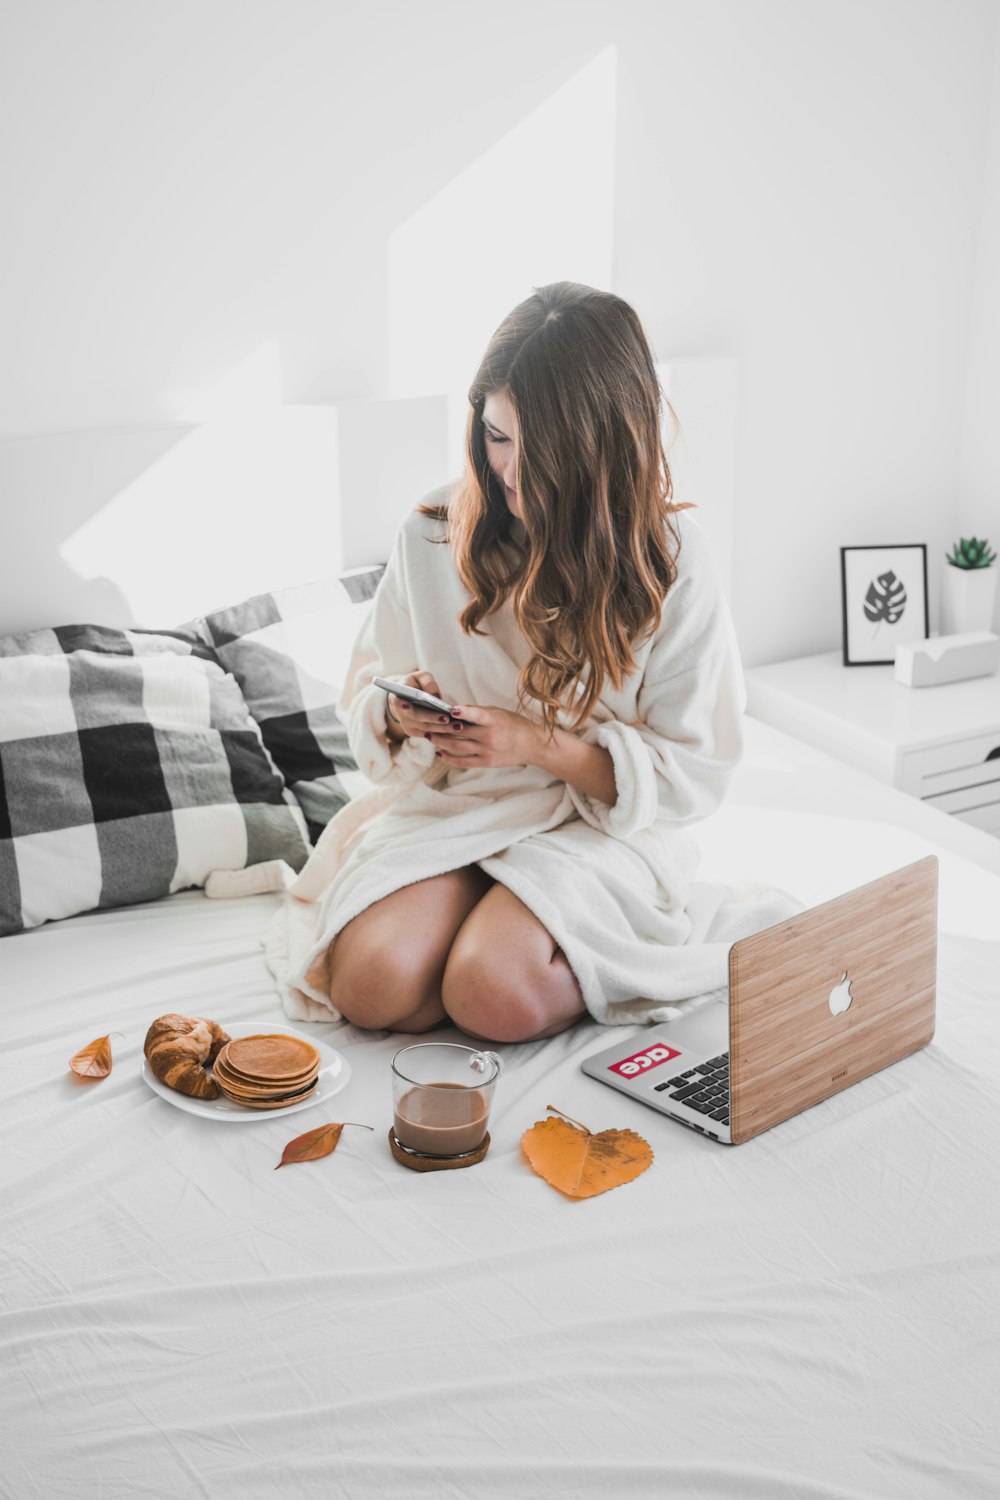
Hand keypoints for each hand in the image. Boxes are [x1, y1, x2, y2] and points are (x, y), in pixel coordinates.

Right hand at [387, 672, 455, 740]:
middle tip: (446, 718)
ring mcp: (408, 726)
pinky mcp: (415, 733)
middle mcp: (401, 714)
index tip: (408, 705)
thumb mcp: (421, 677)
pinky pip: (430, 735)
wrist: (407, 696)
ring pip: (426, 729)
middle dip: (432, 718)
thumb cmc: (415, 684)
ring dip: (442, 729)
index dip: (402, 705)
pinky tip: (455, 730)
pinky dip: (443, 733)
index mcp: (398, 698)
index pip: (398, 703)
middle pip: (417, 718)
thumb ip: (428, 682)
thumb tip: (437, 696)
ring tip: (458, 725)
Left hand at [423, 701, 543, 768]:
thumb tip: (455, 711)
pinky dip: (449, 758)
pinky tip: (440, 752)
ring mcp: (487, 751)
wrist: (533, 745)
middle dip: (441, 728)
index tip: (449, 709)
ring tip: (430, 737)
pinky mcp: (486, 762)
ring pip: (457, 747)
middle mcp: (490, 737)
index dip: (462, 712)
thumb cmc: (515, 724)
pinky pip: (463, 761)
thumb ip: (478, 711)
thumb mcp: (499, 712)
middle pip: (460, 732)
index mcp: (494, 721)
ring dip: (441, 742)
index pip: (476, 715)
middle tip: (426, 723)